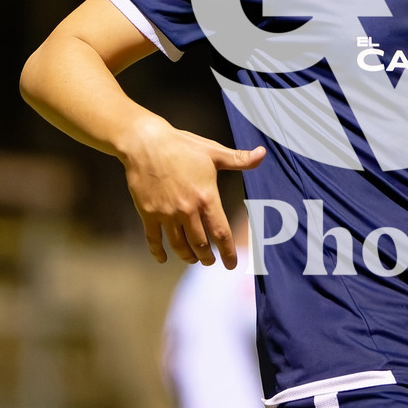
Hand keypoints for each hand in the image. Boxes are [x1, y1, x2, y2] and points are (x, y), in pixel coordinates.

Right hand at [119, 117, 264, 268]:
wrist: (145, 143)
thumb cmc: (182, 145)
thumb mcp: (214, 151)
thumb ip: (239, 159)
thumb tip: (262, 154)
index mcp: (206, 197)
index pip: (221, 232)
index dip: (228, 252)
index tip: (232, 264)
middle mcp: (186, 210)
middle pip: (200, 244)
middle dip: (207, 257)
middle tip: (211, 261)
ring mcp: (166, 214)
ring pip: (179, 245)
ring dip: (188, 256)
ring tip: (193, 260)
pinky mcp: (148, 213)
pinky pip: (153, 239)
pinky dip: (158, 252)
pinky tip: (163, 258)